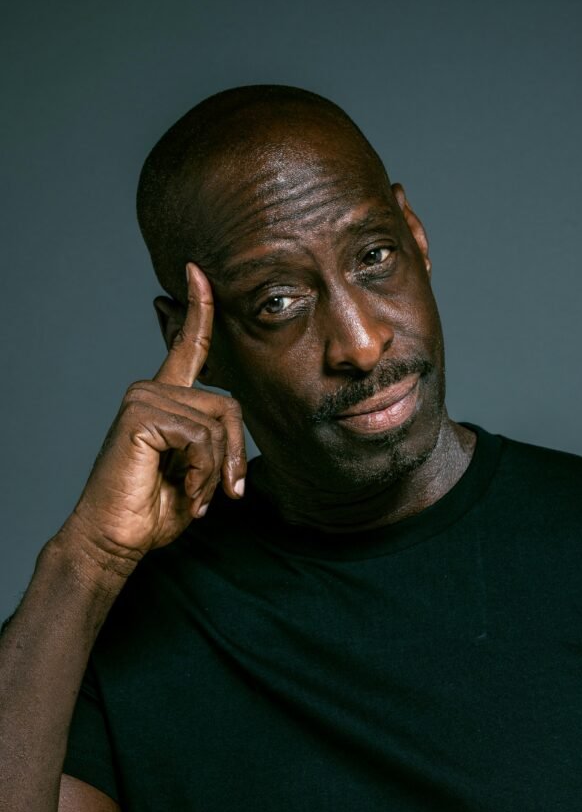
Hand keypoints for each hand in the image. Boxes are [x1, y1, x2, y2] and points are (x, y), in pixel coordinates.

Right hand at [64, 263, 245, 571]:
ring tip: (195, 497)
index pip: (186, 346)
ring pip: (218, 423)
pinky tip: (183, 490)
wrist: (115, 540)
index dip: (197, 309)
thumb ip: (217, 445)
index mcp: (165, 399)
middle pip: (228, 405)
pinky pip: (201, 437)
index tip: (198, 271)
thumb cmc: (153, 509)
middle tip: (224, 495)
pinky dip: (203, 471)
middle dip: (234, 456)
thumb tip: (236, 436)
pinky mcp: (140, 414)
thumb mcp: (198, 473)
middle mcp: (151, 390)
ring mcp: (143, 398)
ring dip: (216, 470)